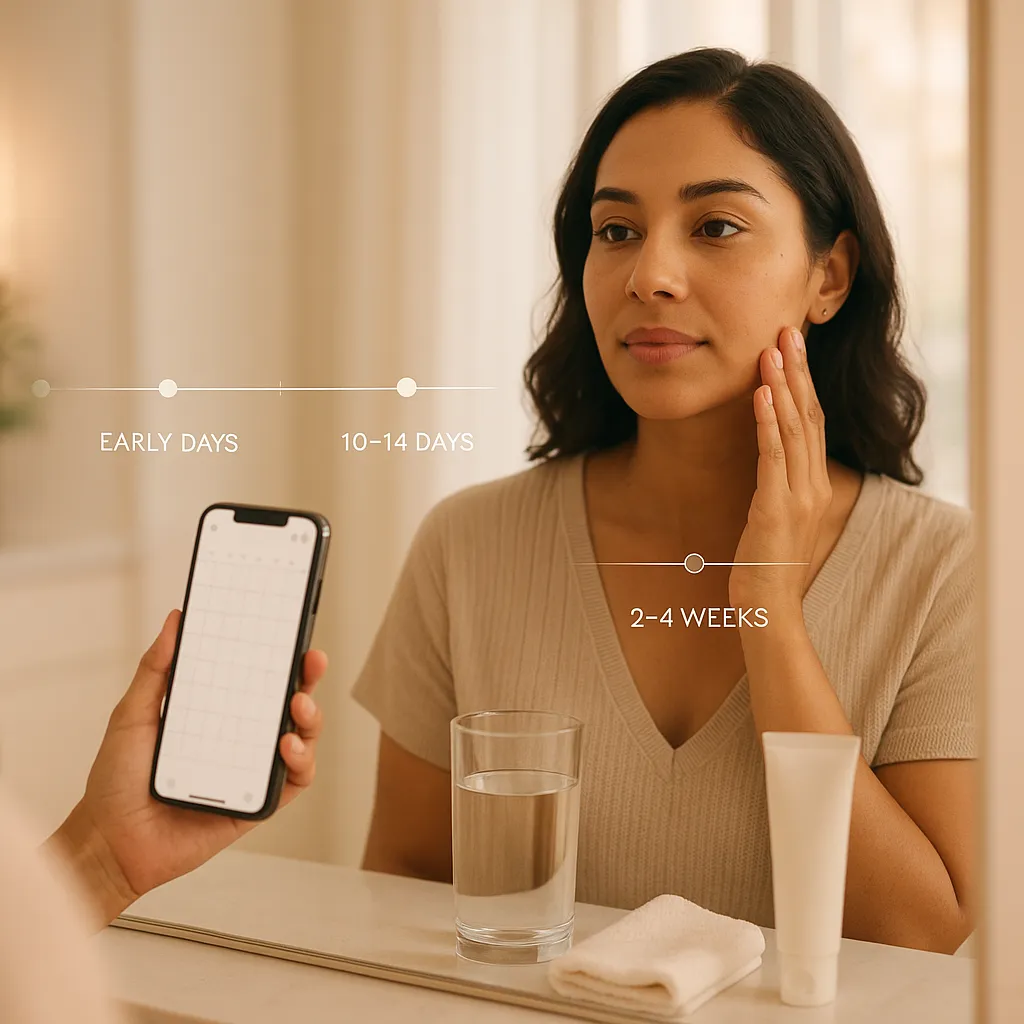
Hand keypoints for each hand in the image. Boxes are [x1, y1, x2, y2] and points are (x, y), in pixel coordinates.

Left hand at [53, 609, 326, 917]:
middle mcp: (241, 738)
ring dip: (310, 718)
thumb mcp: (133, 714)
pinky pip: (295, 781)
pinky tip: (287, 747)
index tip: (289, 631)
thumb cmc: (117, 780)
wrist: (109, 842)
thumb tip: (175, 620)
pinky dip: (301, 761)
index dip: (278, 655)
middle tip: (311, 659)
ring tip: (299, 705)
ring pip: (301, 737)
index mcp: (216, 713)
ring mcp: (252, 770)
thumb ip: (155, 668)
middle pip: (288, 702)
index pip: (256, 678)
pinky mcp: (258, 804)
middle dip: (308, 678)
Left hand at [729, 325, 831, 613]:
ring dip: (783, 387)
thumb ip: (778, 487)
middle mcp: (814, 485)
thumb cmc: (767, 566)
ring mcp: (799, 496)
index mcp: (815, 485)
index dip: (804, 384)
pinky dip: (769, 423)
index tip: (792, 349)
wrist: (768, 608)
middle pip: (810, 416)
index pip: (814, 423)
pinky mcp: (776, 509)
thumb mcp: (777, 518)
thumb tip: (767, 461)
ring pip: (795, 429)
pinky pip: (774, 457)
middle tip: (787, 331)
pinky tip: (762, 395)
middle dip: (797, 372)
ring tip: (772, 350)